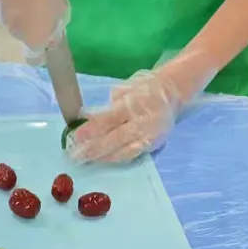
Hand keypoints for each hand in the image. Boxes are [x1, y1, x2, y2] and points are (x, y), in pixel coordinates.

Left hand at [71, 68, 185, 162]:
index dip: (90, 130)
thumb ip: (108, 105)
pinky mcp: (154, 144)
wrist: (173, 91)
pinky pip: (134, 155)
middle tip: (75, 156)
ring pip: (123, 151)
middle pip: (114, 139)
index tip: (74, 137)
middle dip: (93, 149)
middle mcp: (141, 122)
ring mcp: (149, 135)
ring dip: (103, 157)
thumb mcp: (125, 89)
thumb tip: (86, 117)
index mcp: (132, 104)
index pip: (108, 119)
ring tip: (86, 161)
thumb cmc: (144, 87)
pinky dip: (117, 159)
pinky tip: (104, 161)